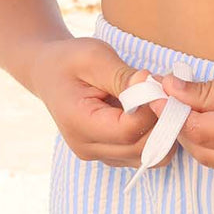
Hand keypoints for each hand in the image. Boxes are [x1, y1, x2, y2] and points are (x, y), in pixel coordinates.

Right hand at [27, 36, 177, 167]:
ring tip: (155, 100)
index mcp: (78, 123)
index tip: (158, 84)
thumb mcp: (94, 57)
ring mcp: (99, 155)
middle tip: (164, 91)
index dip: (152, 110)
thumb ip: (123, 76)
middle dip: (161, 120)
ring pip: (148, 155)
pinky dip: (156, 135)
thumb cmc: (70, 61)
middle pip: (142, 148)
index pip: (129, 130)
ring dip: (162, 129)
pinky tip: (149, 111)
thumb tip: (152, 85)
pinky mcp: (110, 155)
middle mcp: (87, 147)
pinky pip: (144, 154)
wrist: (49, 72)